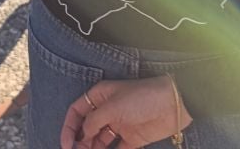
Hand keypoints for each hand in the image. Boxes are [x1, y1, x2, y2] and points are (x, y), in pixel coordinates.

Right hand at [61, 76, 191, 148]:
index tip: (66, 144)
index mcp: (99, 97)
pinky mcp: (131, 138)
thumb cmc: (141, 97)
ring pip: (99, 141)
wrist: (172, 105)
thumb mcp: (111, 106)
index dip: (69, 127)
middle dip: (79, 142)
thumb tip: (82, 135)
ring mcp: (119, 125)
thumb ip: (93, 122)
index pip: (77, 111)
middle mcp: (107, 111)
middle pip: (86, 128)